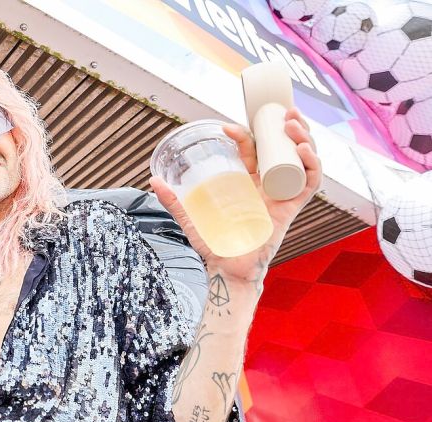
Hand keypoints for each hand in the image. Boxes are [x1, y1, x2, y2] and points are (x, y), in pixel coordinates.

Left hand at [150, 107, 321, 284]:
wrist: (226, 269)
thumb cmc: (214, 245)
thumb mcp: (190, 218)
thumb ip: (174, 200)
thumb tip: (153, 179)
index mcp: (250, 183)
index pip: (254, 150)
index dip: (246, 134)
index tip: (227, 127)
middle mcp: (269, 185)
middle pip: (285, 148)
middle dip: (288, 126)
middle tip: (281, 110)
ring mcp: (282, 195)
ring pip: (301, 160)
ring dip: (302, 138)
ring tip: (291, 123)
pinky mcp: (291, 208)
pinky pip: (309, 182)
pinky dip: (310, 164)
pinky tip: (300, 149)